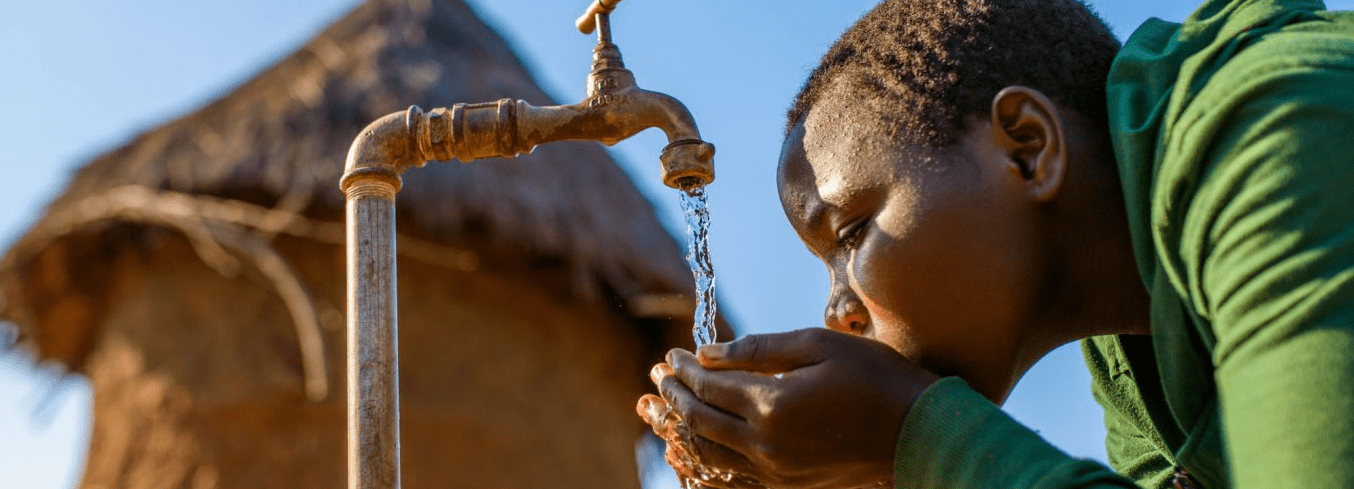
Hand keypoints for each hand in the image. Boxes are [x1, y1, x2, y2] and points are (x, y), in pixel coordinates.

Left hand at [638, 328, 938, 488]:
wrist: (919, 432)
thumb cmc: (875, 377)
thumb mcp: (819, 346)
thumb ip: (759, 349)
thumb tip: (708, 352)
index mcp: (773, 404)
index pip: (710, 385)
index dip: (685, 369)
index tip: (671, 355)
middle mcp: (767, 444)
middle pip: (702, 420)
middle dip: (676, 396)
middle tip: (659, 377)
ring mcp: (777, 470)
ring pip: (711, 452)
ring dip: (684, 428)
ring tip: (668, 410)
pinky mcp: (789, 483)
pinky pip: (734, 474)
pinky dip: (710, 457)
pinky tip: (701, 443)